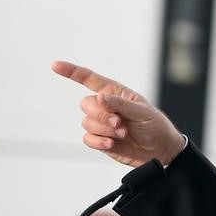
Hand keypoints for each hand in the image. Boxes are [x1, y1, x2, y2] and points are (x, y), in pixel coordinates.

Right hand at [52, 60, 185, 166]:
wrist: (160, 150)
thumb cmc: (155, 125)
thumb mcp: (143, 111)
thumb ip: (121, 104)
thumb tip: (100, 97)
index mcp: (115, 93)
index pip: (90, 79)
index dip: (72, 72)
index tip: (55, 65)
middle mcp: (106, 107)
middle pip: (86, 104)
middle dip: (101, 114)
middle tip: (120, 123)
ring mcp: (102, 124)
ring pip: (86, 122)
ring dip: (103, 129)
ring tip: (122, 133)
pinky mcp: (101, 140)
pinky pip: (87, 138)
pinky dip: (98, 141)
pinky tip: (111, 143)